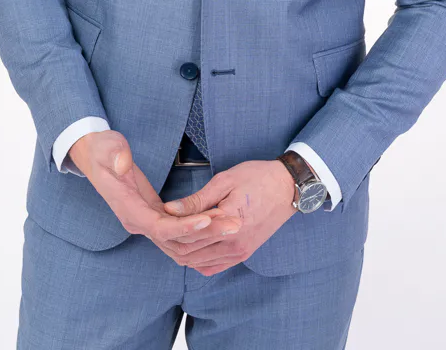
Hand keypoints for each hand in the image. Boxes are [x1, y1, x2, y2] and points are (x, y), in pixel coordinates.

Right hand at [69, 130, 241, 258]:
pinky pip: (179, 231)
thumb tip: (123, 164)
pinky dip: (199, 229)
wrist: (93, 155)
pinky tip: (219, 222)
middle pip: (175, 240)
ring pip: (179, 240)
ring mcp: (146, 221)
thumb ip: (115, 155)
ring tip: (233, 223)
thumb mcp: (106, 146)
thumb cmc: (102, 149)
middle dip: (205, 233)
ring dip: (206, 234)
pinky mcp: (154, 215)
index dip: (184, 227)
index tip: (208, 219)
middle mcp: (137, 221)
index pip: (159, 228)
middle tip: (234, 223)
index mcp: (127, 209)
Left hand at [159, 160, 298, 275]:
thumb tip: (169, 209)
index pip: (186, 235)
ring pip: (198, 263)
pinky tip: (190, 247)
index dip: (167, 229)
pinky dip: (197, 261)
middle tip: (158, 227)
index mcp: (228, 222)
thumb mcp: (224, 181)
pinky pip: (213, 267)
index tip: (156, 216)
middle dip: (170, 243)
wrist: (289, 188)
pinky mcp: (244, 255)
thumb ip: (196, 200)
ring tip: (171, 235)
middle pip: (189, 253)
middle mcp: (234, 244)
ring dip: (182, 252)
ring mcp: (240, 252)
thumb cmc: (257, 178)